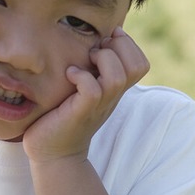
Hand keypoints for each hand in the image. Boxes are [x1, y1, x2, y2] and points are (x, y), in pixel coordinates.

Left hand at [23, 27, 148, 163]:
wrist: (53, 153)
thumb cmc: (62, 117)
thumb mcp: (82, 90)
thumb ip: (91, 71)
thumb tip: (89, 42)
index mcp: (115, 90)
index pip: (141, 63)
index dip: (128, 45)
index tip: (105, 41)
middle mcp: (112, 97)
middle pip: (137, 66)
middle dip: (118, 47)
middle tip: (96, 50)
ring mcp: (98, 105)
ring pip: (117, 76)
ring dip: (102, 60)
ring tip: (85, 61)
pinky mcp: (81, 112)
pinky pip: (92, 90)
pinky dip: (81, 76)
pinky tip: (69, 75)